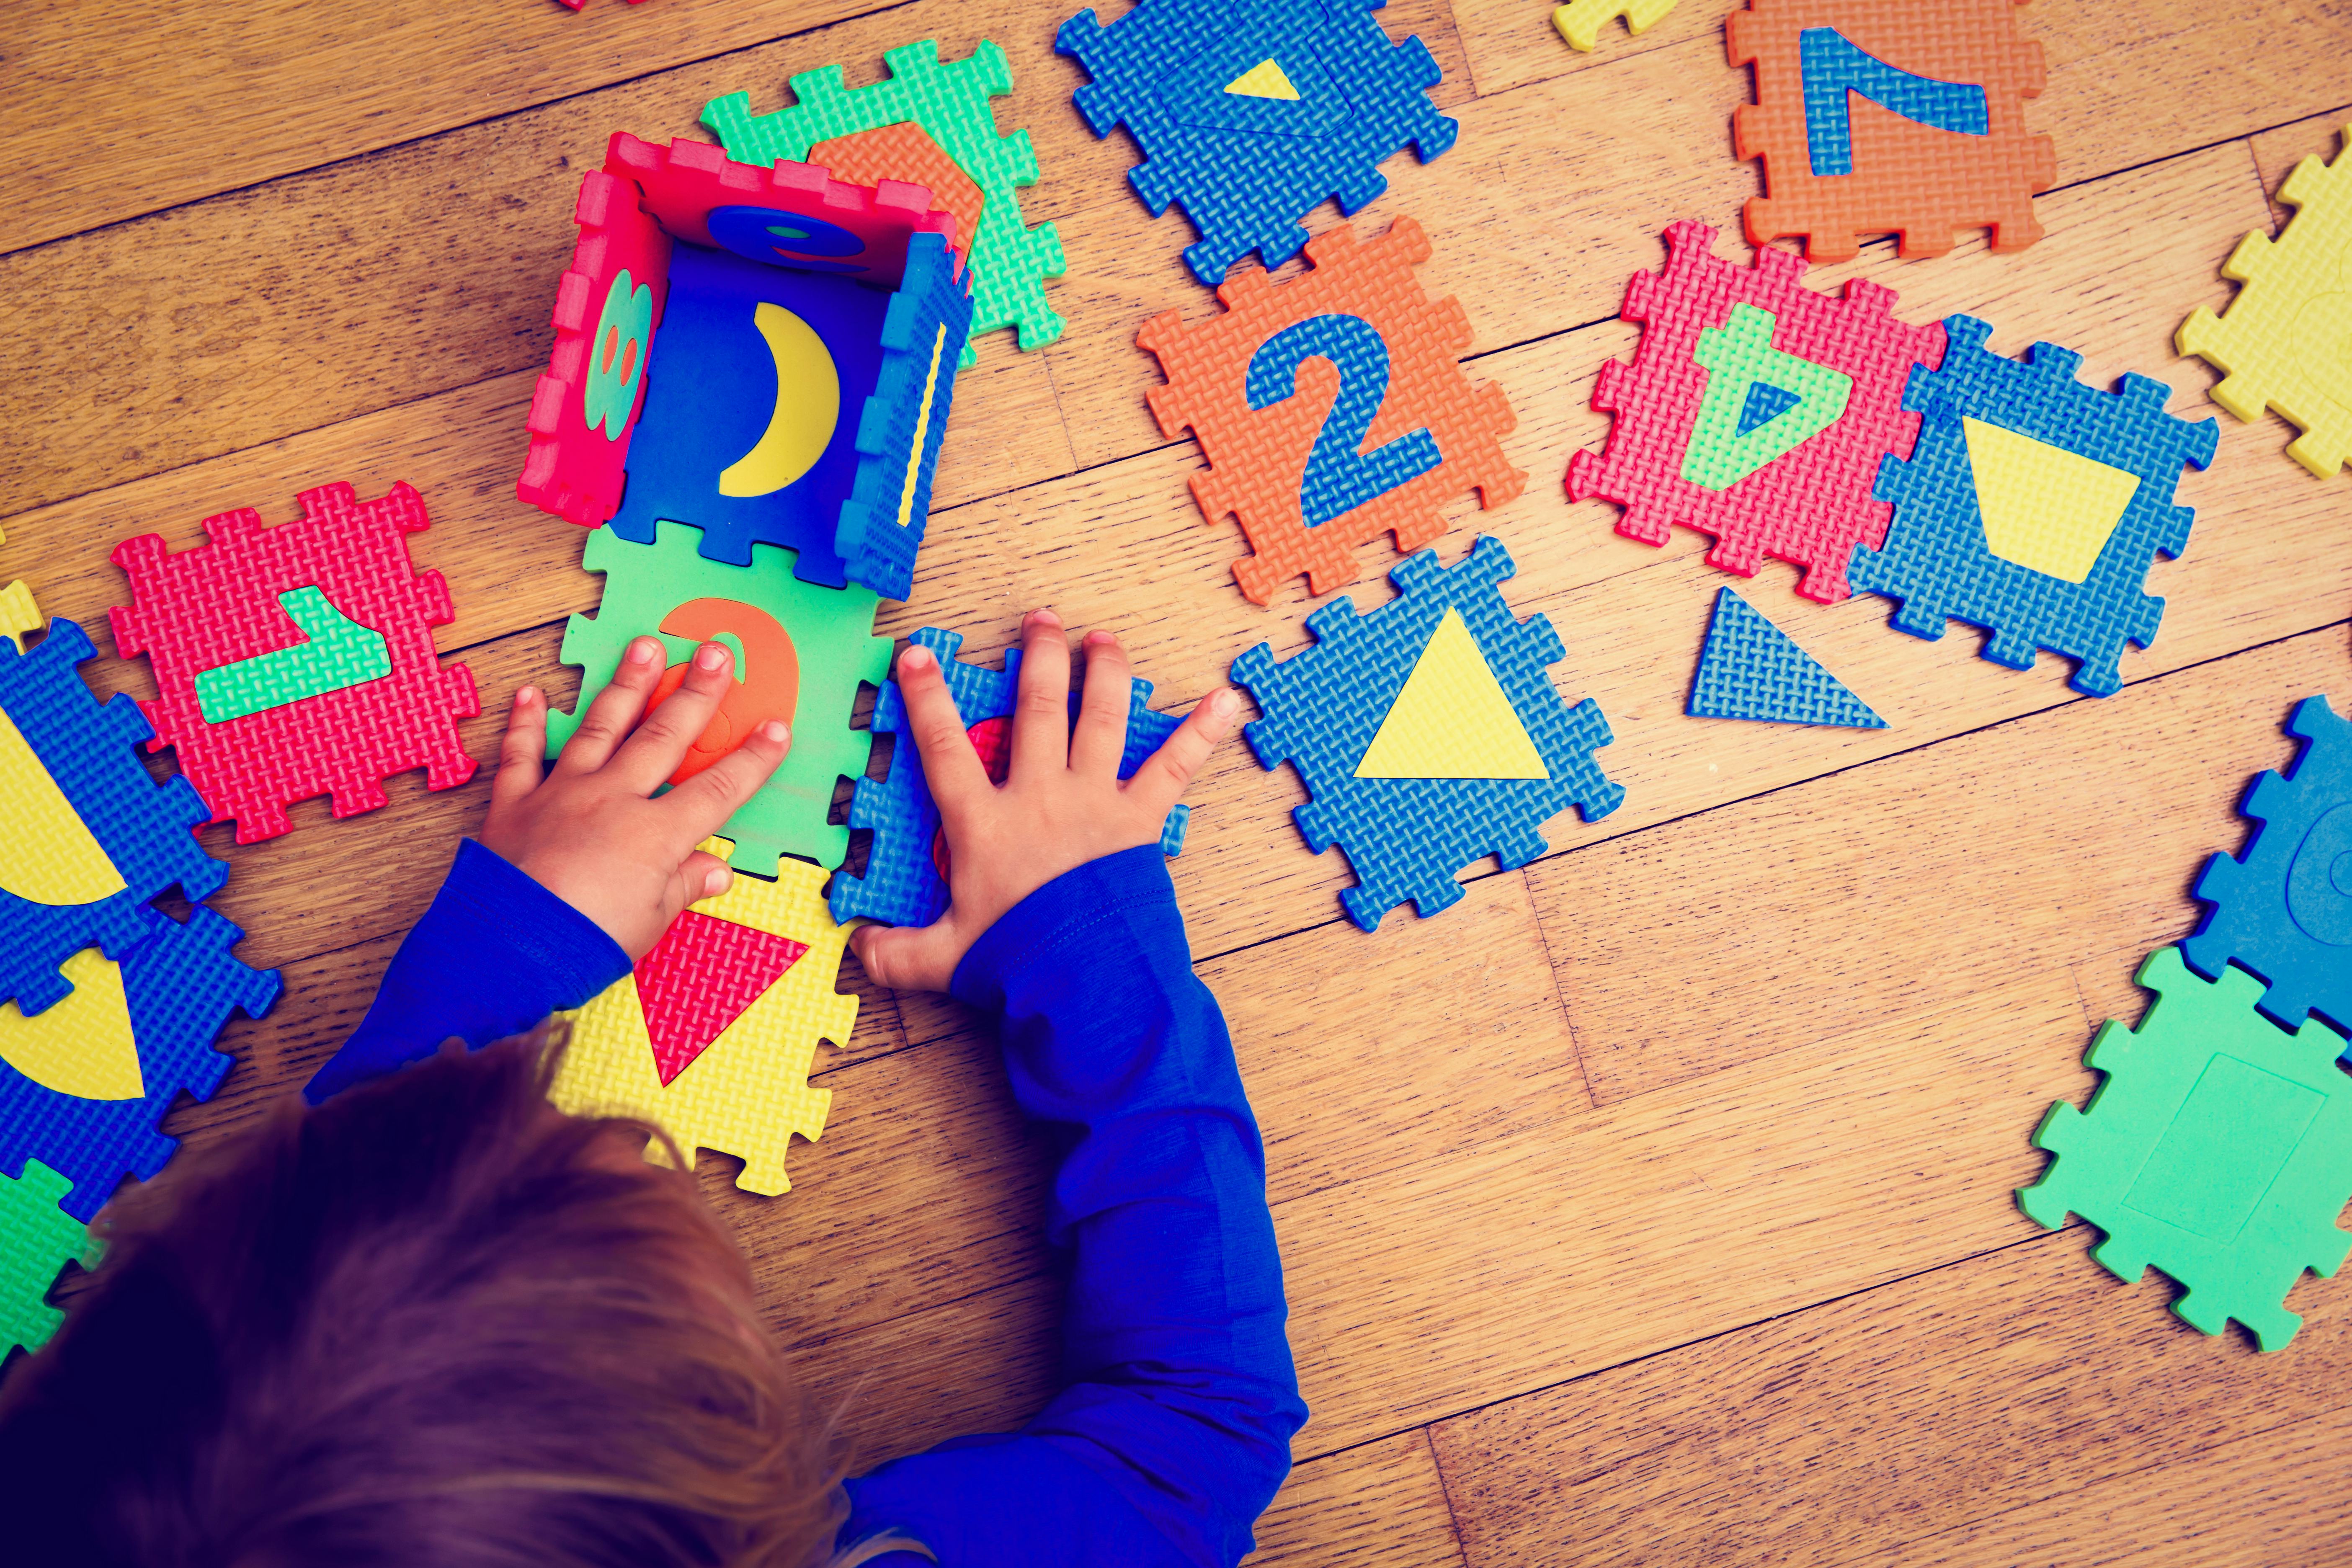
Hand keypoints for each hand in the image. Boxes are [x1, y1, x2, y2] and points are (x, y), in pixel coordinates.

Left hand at [481, 637, 790, 960]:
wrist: (509, 949)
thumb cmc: (586, 942)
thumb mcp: (650, 922)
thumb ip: (682, 887)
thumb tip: (715, 871)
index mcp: (655, 835)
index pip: (718, 789)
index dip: (752, 759)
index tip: (776, 728)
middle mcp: (613, 800)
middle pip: (664, 737)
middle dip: (695, 693)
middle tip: (714, 652)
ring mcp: (563, 795)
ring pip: (601, 728)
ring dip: (626, 685)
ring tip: (645, 646)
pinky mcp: (516, 804)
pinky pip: (521, 756)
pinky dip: (526, 724)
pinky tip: (531, 694)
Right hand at [851, 610, 1237, 992]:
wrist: (1086, 981)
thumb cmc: (1017, 963)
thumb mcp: (944, 958)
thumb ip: (898, 951)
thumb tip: (857, 949)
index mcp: (985, 823)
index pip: (944, 747)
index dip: (926, 698)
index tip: (918, 654)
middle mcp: (1040, 797)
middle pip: (1036, 711)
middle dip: (1037, 658)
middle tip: (1041, 619)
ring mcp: (1095, 801)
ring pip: (1099, 719)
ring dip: (1103, 672)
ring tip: (1103, 639)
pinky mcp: (1140, 819)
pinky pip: (1174, 767)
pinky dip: (1202, 732)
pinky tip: (1229, 701)